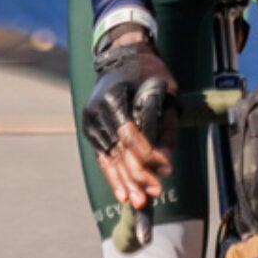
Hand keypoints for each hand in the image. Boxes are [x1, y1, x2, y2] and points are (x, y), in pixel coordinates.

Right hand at [82, 35, 175, 210]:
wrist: (123, 55)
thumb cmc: (148, 70)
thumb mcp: (162, 86)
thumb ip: (162, 119)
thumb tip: (163, 157)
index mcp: (112, 97)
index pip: (129, 134)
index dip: (148, 154)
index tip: (166, 169)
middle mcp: (96, 111)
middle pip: (117, 151)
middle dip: (137, 175)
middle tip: (154, 194)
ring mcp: (90, 121)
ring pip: (108, 158)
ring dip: (125, 182)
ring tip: (140, 203)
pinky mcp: (91, 129)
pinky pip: (103, 156)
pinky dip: (113, 175)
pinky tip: (122, 193)